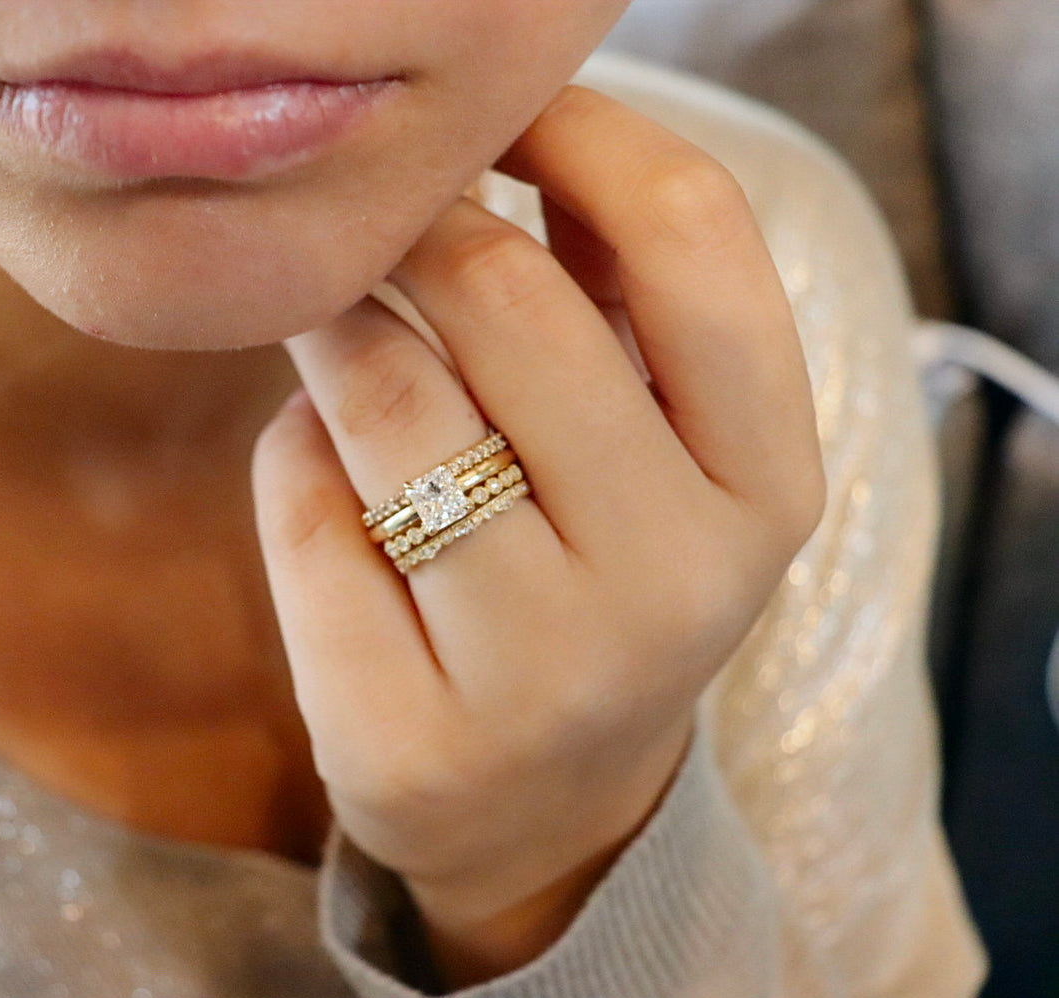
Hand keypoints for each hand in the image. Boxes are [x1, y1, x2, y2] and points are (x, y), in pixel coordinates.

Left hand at [251, 86, 825, 986]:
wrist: (543, 808)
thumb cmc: (591, 575)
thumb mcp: (657, 448)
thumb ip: (613, 296)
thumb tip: (508, 130)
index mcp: (768, 486)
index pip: (693, 238)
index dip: (583, 134)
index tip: (505, 123)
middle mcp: (675, 582)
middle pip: (508, 299)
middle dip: (416, 229)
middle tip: (378, 229)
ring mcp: (539, 675)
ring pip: (383, 398)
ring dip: (336, 330)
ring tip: (340, 333)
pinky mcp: (403, 735)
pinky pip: (301, 504)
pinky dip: (295, 458)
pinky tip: (329, 482)